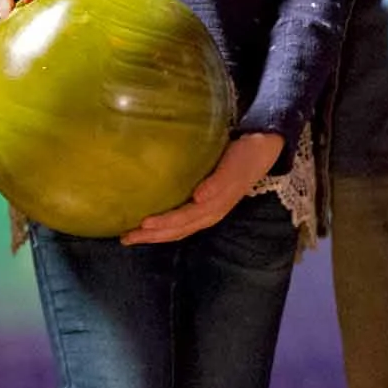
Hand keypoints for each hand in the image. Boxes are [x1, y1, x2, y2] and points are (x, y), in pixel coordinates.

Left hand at [120, 132, 284, 244]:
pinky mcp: (206, 204)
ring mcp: (207, 211)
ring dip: (155, 235)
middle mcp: (208, 213)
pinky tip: (152, 223)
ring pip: (178, 229)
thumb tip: (198, 199)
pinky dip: (165, 226)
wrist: (262, 150)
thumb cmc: (244, 157)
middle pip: (176, 230)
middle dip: (151, 236)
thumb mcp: (232, 168)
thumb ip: (217, 184)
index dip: (162, 225)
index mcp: (213, 207)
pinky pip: (182, 221)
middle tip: (125, 238)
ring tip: (132, 236)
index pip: (182, 221)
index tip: (141, 224)